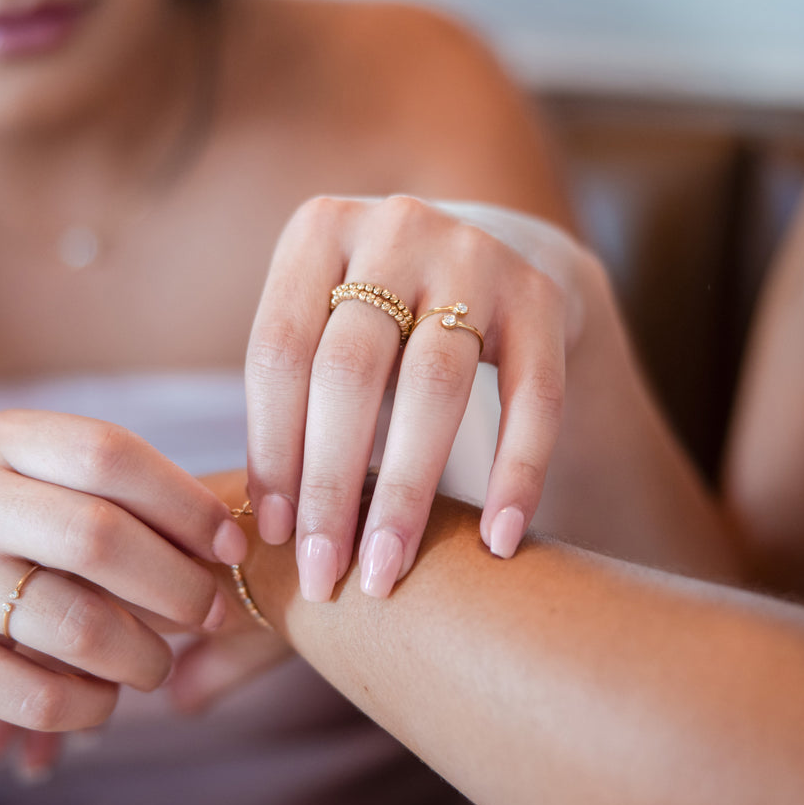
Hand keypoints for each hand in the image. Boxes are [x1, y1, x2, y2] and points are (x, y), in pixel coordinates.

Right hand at [0, 410, 247, 731]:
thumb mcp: (12, 477)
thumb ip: (102, 492)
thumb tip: (227, 536)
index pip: (111, 454)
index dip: (187, 504)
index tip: (231, 545)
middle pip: (102, 538)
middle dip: (178, 585)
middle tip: (208, 611)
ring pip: (76, 623)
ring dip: (142, 657)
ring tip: (154, 664)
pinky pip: (34, 695)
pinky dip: (90, 706)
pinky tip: (100, 699)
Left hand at [245, 196, 592, 600]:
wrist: (496, 255)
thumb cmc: (380, 321)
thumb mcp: (324, 328)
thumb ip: (293, 401)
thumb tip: (262, 531)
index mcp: (318, 231)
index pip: (279, 352)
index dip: (272, 449)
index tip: (273, 538)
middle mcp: (396, 228)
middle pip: (350, 370)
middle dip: (331, 485)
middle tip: (323, 576)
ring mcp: (475, 255)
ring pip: (436, 386)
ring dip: (406, 492)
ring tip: (386, 572)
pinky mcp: (542, 296)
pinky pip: (534, 397)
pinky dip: (516, 475)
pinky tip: (497, 542)